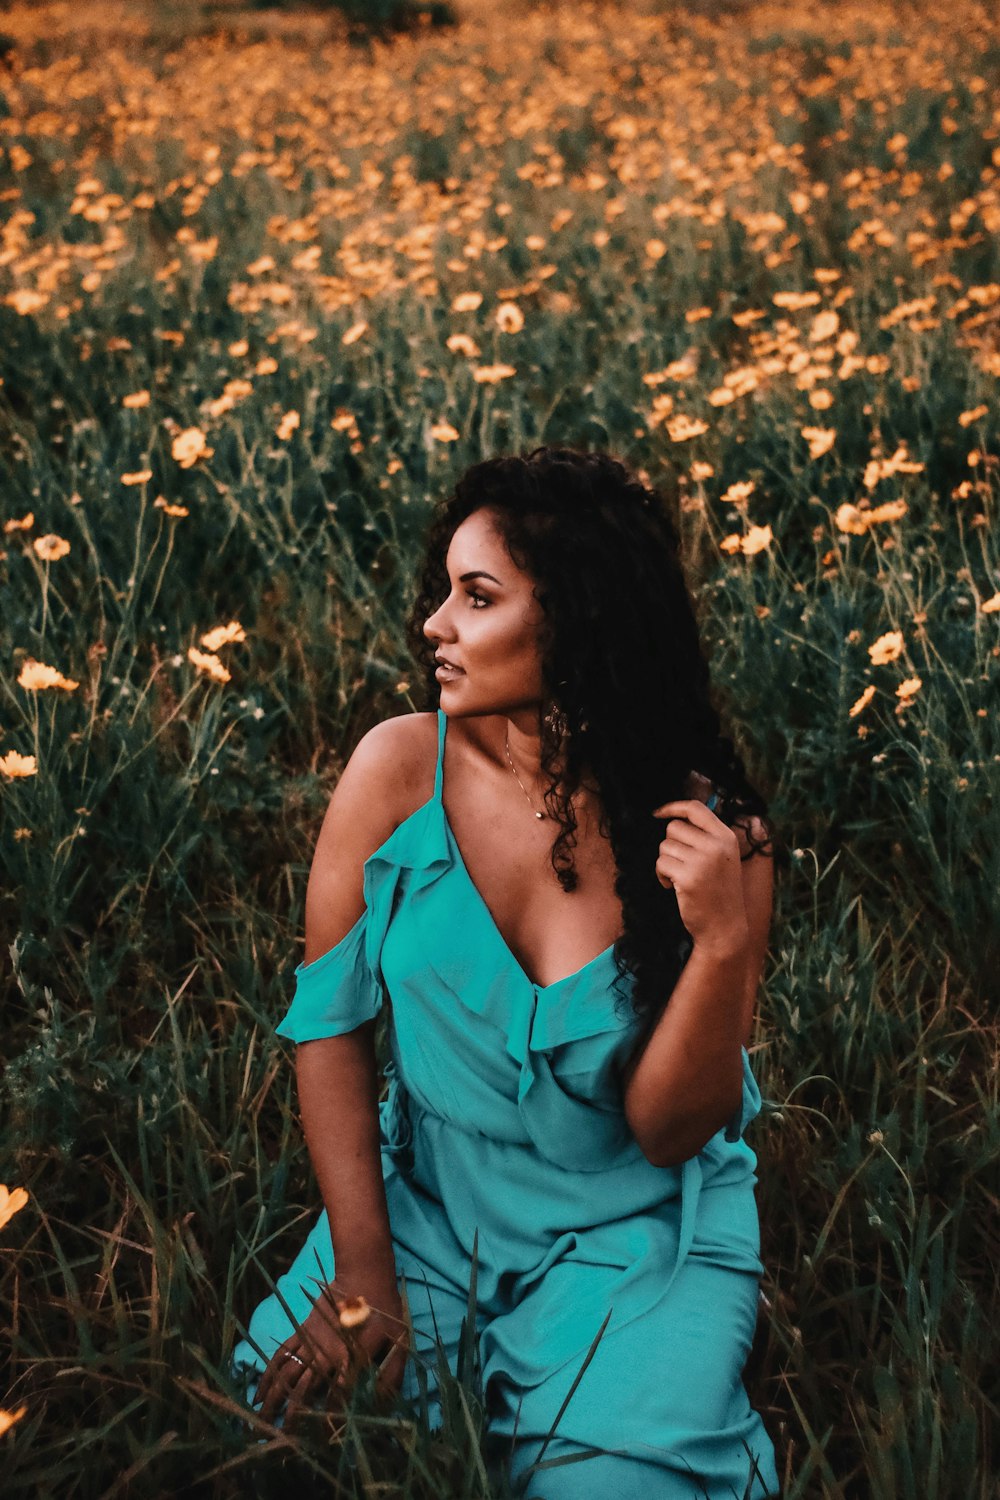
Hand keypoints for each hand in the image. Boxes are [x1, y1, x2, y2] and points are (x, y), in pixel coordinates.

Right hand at [254, 1272, 408, 1430]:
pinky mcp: (302, 1331)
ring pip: (287, 1375)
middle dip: (291, 1419)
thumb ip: (392, 1376)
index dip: (330, 1422)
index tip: (322, 1441)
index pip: (338, 1399)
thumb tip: (382, 1407)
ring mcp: (311, 1342)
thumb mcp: (400, 1341)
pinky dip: (267, 1373)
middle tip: (280, 1442)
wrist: (364, 1273)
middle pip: (304, 1392)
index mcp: (353, 1359)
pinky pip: (281, 1354)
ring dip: (272, 1400)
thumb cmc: (386, 1310)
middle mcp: (328, 1354)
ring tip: (260, 1424)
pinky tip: (258, 1393)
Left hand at [651, 797, 748, 956]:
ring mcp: (703, 861)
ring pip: (664, 846)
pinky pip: (660, 864)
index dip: (673, 807)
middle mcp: (716, 846)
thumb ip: (706, 837)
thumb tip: (674, 817)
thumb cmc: (719, 892)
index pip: (695, 808)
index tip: (658, 813)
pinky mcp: (688, 878)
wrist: (724, 927)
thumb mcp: (723, 858)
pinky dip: (662, 876)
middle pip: (674, 828)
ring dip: (666, 862)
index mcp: (726, 837)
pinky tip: (674, 887)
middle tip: (682, 864)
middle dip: (670, 845)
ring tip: (681, 878)